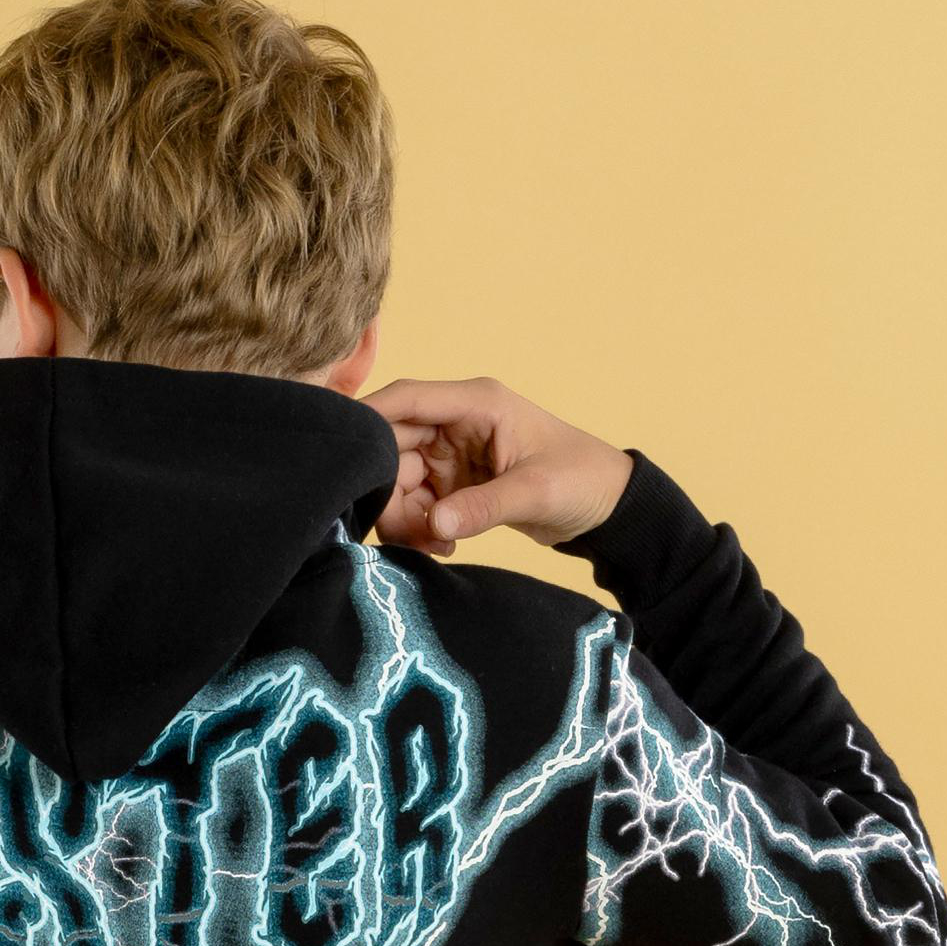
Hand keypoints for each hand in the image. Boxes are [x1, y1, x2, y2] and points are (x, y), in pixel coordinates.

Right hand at [361, 376, 633, 557]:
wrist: (605, 506)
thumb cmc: (582, 479)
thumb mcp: (536, 492)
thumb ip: (484, 507)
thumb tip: (433, 525)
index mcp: (476, 403)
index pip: (407, 399)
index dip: (368, 418)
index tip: (341, 453)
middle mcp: (454, 424)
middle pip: (391, 448)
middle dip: (389, 493)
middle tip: (413, 533)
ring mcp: (449, 455)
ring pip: (397, 483)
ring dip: (406, 520)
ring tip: (438, 546)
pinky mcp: (450, 485)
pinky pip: (414, 506)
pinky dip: (420, 530)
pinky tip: (446, 546)